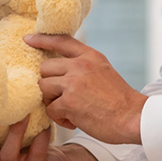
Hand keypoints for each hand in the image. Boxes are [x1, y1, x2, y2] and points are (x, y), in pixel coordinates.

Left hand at [28, 33, 144, 144]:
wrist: (133, 118)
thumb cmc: (119, 101)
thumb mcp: (104, 71)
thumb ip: (85, 67)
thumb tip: (60, 71)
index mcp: (90, 56)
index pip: (61, 40)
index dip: (42, 39)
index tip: (28, 39)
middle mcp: (80, 65)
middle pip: (45, 68)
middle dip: (49, 85)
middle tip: (63, 98)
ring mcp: (73, 82)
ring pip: (43, 88)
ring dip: (52, 102)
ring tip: (69, 111)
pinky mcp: (69, 102)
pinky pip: (50, 109)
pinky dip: (60, 119)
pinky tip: (75, 121)